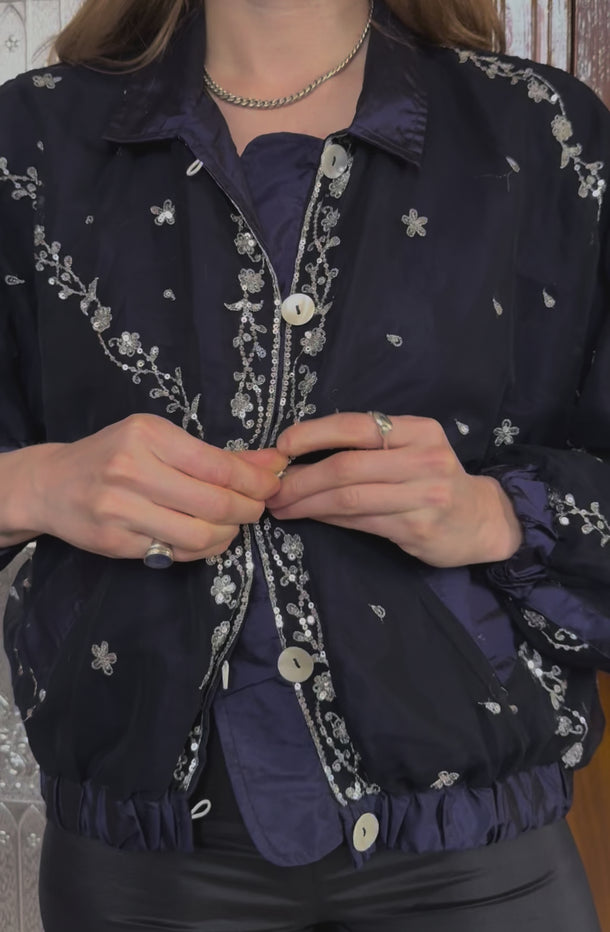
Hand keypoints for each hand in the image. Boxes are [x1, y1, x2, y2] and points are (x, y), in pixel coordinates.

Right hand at [21, 414, 286, 561]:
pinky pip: (175, 553)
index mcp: (147, 435)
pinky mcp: (115, 543)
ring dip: (228, 534)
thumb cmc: (112, 455)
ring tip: (231, 525)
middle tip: (256, 508)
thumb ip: (216, 454)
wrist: (50, 484)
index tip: (271, 484)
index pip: (217, 465)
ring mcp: (120, 510)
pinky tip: (205, 537)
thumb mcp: (159, 440)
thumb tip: (274, 462)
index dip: (254, 481)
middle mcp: (131, 470)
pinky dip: (202, 549)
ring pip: (199, 535)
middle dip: (248, 509)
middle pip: (214, 503)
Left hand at [267, 413, 522, 567]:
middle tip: (271, 489)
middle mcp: (424, 459)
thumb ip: (369, 448)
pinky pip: (361, 522)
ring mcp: (424, 496)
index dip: (314, 434)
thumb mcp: (411, 450)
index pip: (358, 426)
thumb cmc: (433, 480)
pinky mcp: (418, 528)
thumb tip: (300, 454)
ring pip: (349, 498)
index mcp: (419, 430)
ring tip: (282, 506)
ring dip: (308, 503)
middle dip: (301, 478)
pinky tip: (312, 518)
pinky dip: (329, 519)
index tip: (282, 446)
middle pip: (347, 466)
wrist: (481, 520)